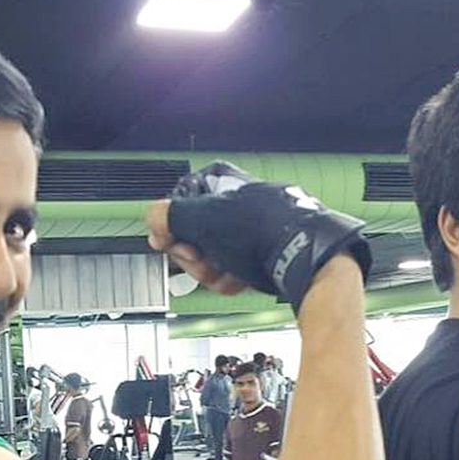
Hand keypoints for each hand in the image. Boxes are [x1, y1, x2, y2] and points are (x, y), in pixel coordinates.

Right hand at [155, 161, 370, 312]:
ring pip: (212, 254)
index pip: (178, 203)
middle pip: (194, 233)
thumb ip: (169, 216)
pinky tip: (238, 279)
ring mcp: (250, 226)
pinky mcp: (262, 250)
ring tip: (223, 273)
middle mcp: (236, 200)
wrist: (304, 258)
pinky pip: (234, 266)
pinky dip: (232, 277)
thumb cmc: (261, 231)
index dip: (170, 227)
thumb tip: (154, 219)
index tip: (167, 242)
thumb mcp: (203, 219)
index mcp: (221, 180)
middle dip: (194, 255)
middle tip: (200, 261)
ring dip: (211, 271)